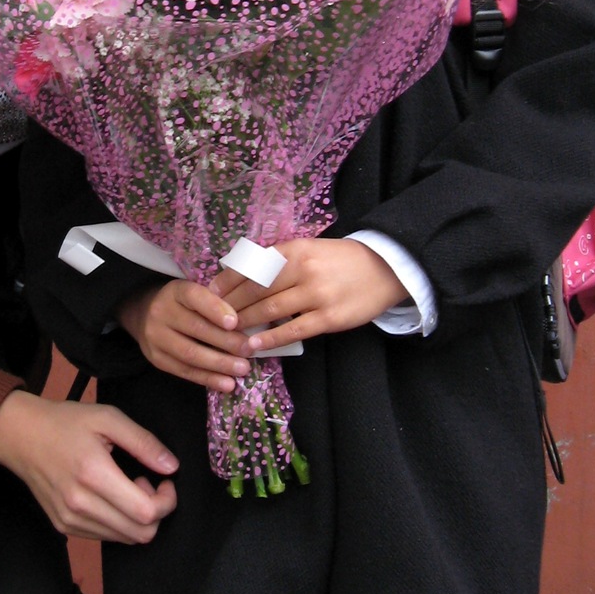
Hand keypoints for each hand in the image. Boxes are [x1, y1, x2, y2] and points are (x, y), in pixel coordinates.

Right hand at [0, 390, 177, 544]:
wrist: (20, 436)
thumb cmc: (63, 423)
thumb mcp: (107, 418)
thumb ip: (143, 442)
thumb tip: (171, 466)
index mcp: (94, 474)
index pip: (146, 512)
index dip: (166, 501)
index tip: (165, 482)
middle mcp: (80, 504)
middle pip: (140, 533)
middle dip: (156, 511)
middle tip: (145, 483)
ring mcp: (70, 520)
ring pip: (125, 539)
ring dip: (137, 518)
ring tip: (126, 488)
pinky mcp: (64, 526)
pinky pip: (105, 537)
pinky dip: (119, 523)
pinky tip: (111, 497)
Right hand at [118, 280, 253, 392]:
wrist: (144, 314)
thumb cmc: (183, 304)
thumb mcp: (195, 294)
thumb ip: (216, 303)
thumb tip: (248, 321)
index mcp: (175, 291)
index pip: (194, 296)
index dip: (214, 309)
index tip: (234, 322)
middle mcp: (161, 312)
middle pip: (195, 328)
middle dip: (225, 341)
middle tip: (249, 350)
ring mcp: (155, 337)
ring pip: (190, 353)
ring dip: (219, 364)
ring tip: (243, 369)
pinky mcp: (156, 359)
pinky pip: (184, 371)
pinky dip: (208, 378)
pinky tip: (227, 384)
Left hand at [218, 240, 406, 350]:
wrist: (385, 268)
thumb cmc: (340, 260)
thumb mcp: (308, 249)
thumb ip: (279, 260)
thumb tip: (242, 271)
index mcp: (295, 250)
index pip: (252, 266)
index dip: (227, 281)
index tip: (209, 293)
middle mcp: (303, 269)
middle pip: (256, 289)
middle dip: (231, 305)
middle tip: (213, 318)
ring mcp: (317, 294)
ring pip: (271, 309)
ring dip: (246, 322)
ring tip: (227, 333)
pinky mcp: (329, 317)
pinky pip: (293, 330)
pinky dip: (271, 338)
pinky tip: (255, 344)